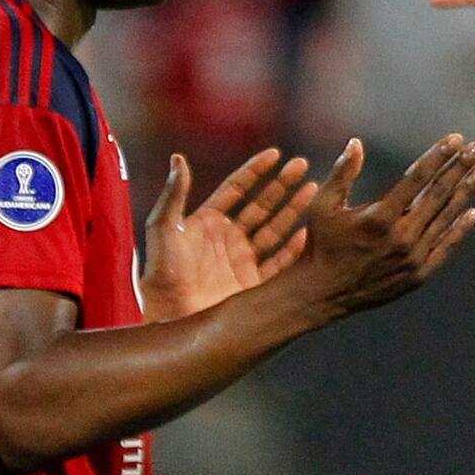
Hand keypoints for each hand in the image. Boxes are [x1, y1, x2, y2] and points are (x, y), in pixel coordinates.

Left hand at [139, 147, 316, 322]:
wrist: (172, 320)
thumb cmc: (161, 276)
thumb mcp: (162, 230)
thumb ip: (173, 195)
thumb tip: (178, 157)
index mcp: (206, 222)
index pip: (236, 189)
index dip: (254, 171)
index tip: (275, 154)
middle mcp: (228, 239)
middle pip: (261, 205)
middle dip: (281, 184)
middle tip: (302, 165)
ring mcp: (242, 262)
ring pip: (275, 229)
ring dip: (293, 209)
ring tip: (313, 190)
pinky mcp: (253, 285)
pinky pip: (280, 262)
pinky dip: (294, 247)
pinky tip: (308, 232)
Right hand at [283, 134, 474, 320]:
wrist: (322, 294)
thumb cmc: (321, 244)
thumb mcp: (322, 205)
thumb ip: (342, 173)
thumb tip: (356, 143)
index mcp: (379, 216)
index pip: (417, 178)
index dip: (438, 156)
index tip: (455, 138)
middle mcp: (401, 236)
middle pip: (438, 194)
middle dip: (460, 168)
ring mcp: (412, 257)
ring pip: (446, 218)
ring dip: (465, 192)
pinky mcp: (418, 274)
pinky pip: (444, 247)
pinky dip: (459, 229)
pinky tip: (472, 211)